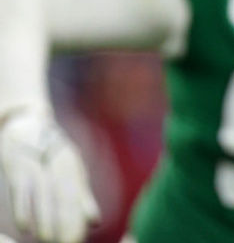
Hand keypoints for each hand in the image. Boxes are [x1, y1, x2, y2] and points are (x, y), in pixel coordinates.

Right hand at [0, 109, 98, 242]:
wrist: (26, 124)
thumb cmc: (50, 154)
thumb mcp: (69, 172)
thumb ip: (81, 196)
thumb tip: (95, 222)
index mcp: (72, 167)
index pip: (77, 197)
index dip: (78, 219)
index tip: (78, 240)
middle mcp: (57, 165)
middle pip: (62, 197)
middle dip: (65, 221)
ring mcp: (36, 165)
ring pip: (43, 194)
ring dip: (45, 218)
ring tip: (48, 240)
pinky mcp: (16, 167)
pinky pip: (20, 189)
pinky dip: (23, 208)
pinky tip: (25, 228)